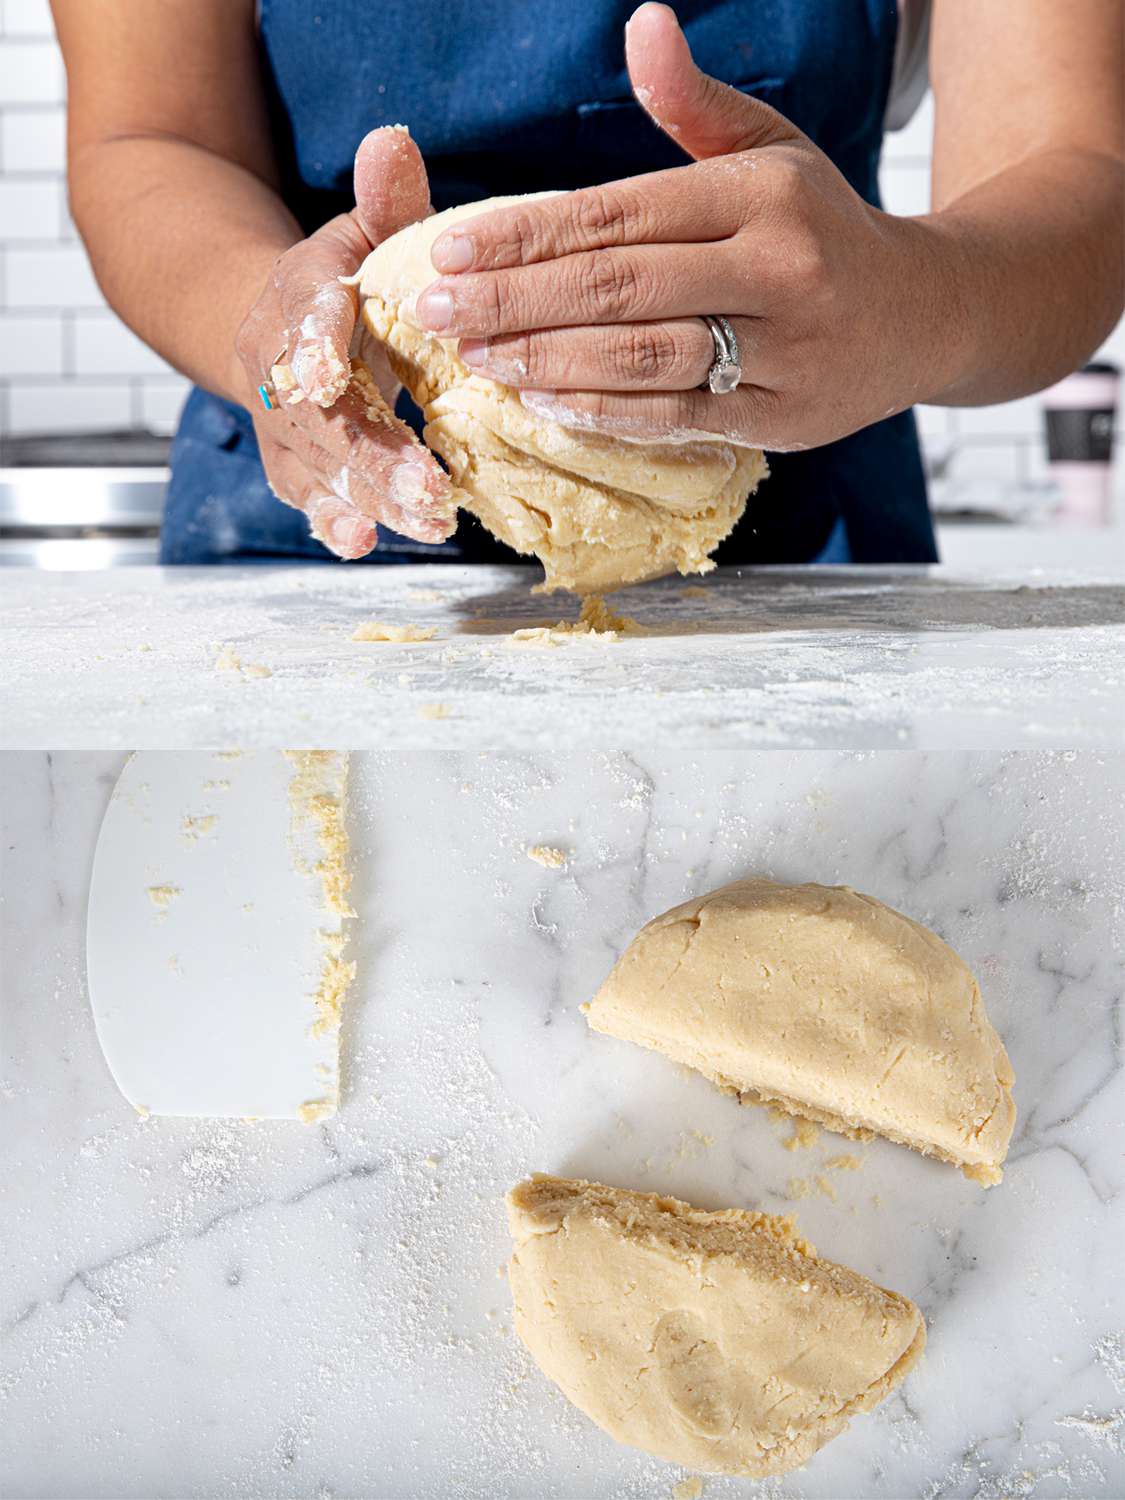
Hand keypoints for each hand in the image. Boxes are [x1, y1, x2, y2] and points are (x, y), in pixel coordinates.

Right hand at [234, 127, 454, 558]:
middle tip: (430, 488)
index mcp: (299, 297)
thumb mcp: (367, 233)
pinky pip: (308, 496)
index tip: (331, 373)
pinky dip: (334, 522)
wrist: (273, 327)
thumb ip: (385, 201)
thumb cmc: (347, 282)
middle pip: (318, 414)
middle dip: (371, 453)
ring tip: (427, 523)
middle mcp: (280, 366)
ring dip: (370, 497)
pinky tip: (364, 543)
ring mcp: (283, 423)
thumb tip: (392, 140)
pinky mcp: (293, 465)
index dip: (312, 344)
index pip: (302, 318)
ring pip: (318, 464)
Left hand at [414, 2, 950, 452]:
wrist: (928, 314)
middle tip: (439, 311)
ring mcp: (785, 349)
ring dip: (550, 360)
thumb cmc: (825, 228)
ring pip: (646, 355)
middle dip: (517, 300)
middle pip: (620, 285)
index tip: (451, 248)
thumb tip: (642, 25)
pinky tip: (546, 402)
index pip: (619, 211)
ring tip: (477, 358)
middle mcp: (776, 267)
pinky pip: (681, 415)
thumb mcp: (771, 151)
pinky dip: (608, 411)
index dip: (528, 233)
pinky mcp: (785, 417)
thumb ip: (695, 102)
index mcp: (760, 194)